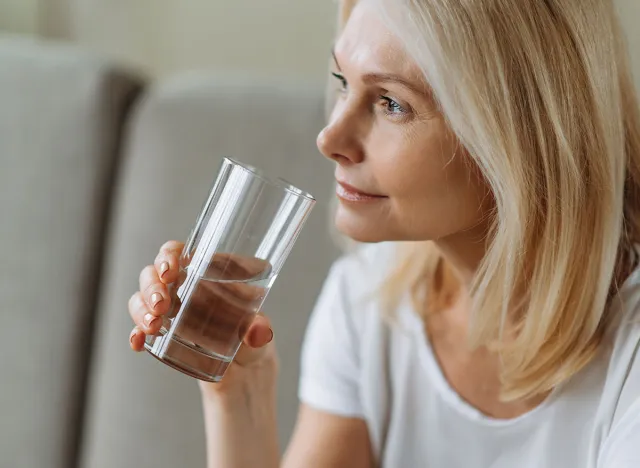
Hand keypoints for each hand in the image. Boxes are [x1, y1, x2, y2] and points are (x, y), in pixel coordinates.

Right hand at [127, 240, 277, 399]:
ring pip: (143, 297)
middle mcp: (184, 286)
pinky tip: (138, 343)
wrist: (245, 370)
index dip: (168, 256)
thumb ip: (260, 330)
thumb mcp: (259, 332)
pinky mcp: (163, 333)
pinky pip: (140, 327)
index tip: (169, 272)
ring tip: (153, 326)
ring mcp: (171, 309)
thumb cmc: (252, 338)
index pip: (179, 252)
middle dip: (151, 286)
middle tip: (161, 306)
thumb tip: (260, 332)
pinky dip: (136, 333)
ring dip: (141, 308)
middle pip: (154, 273)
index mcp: (207, 272)